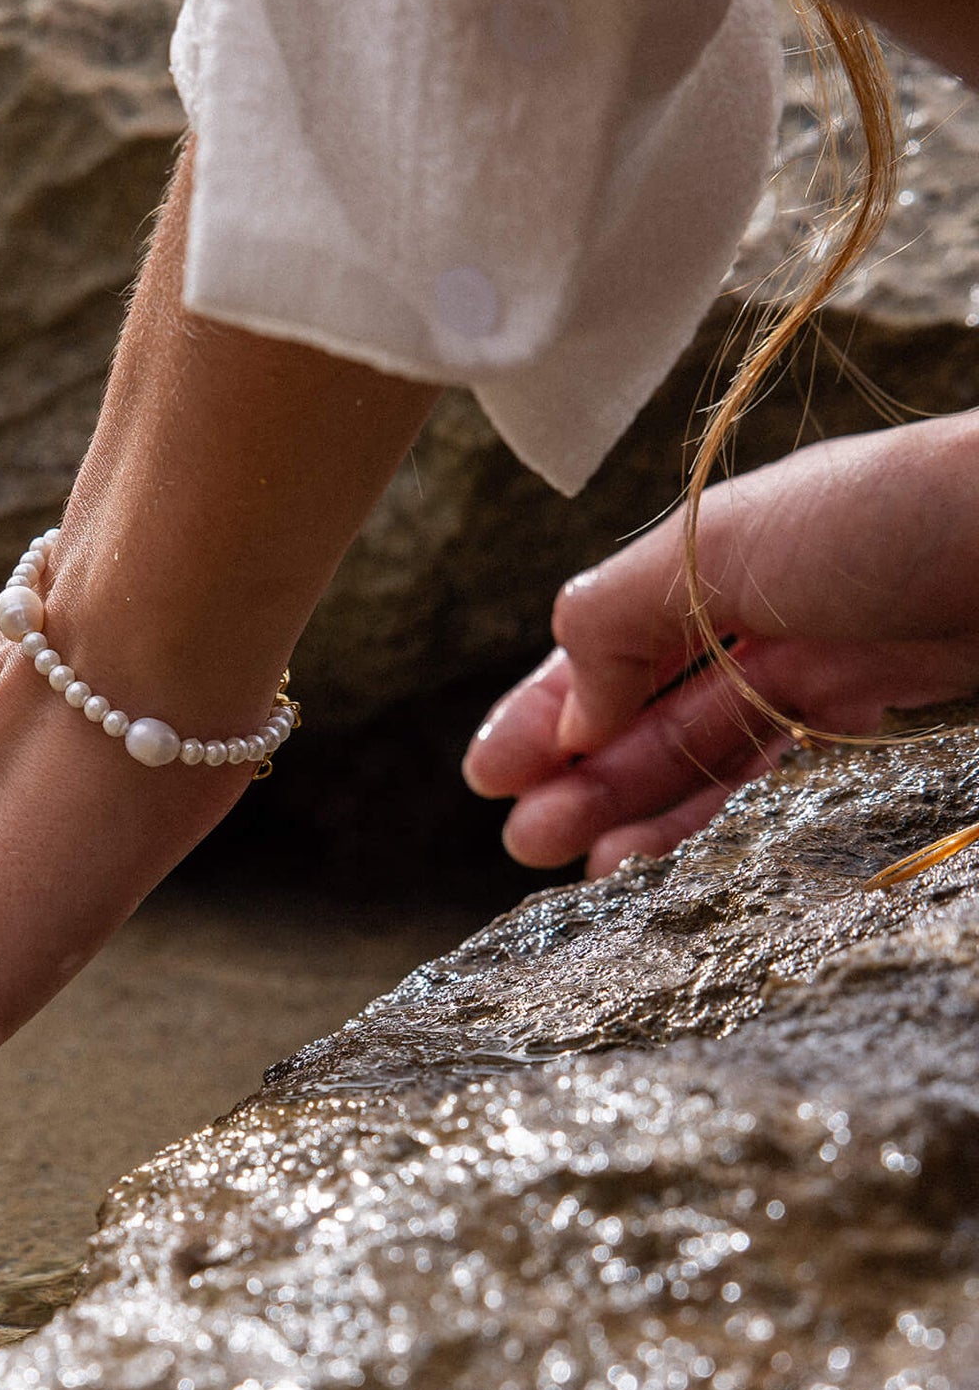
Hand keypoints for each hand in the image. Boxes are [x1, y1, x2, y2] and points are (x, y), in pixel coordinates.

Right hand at [463, 410, 978, 875]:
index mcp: (729, 553)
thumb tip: (569, 711)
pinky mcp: (901, 727)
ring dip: (646, 815)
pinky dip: (728, 825)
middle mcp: (779, 612)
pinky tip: (680, 860)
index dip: (546, 709)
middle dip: (585, 777)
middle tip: (527, 841)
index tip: (489, 775)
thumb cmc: (900, 518)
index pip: (610, 641)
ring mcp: (842, 672)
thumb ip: (618, 617)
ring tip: (592, 872)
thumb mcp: (722, 543)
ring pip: (719, 759)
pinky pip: (793, 789)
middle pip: (657, 710)